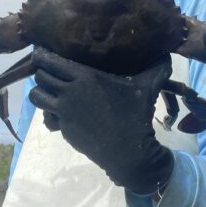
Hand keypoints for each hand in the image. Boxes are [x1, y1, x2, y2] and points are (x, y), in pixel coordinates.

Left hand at [28, 47, 173, 194]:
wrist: (128, 153)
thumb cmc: (136, 115)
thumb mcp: (148, 88)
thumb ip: (156, 68)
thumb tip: (168, 54)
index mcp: (85, 77)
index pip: (49, 61)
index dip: (43, 56)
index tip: (45, 53)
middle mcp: (70, 92)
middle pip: (40, 76)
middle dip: (42, 72)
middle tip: (49, 70)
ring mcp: (64, 113)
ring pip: (37, 96)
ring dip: (41, 92)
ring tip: (52, 90)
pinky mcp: (64, 129)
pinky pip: (46, 116)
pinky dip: (50, 112)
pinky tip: (61, 111)